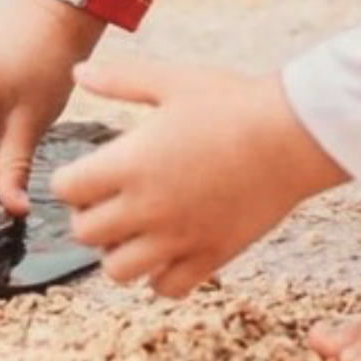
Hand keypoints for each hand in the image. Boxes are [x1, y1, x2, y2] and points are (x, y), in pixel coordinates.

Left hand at [52, 56, 345, 298]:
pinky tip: (171, 248)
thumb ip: (119, 80)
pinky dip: (159, 276)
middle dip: (89, 216)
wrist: (294, 135)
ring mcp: (178, 237)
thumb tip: (78, 72)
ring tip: (137, 229)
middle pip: (85, 234)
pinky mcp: (211, 255)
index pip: (66, 189)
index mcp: (130, 164)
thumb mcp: (171, 81)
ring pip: (118, 271)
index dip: (71, 180)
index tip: (88, 170)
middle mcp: (147, 207)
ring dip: (118, 252)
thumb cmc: (234, 103)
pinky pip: (166, 288)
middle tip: (110, 199)